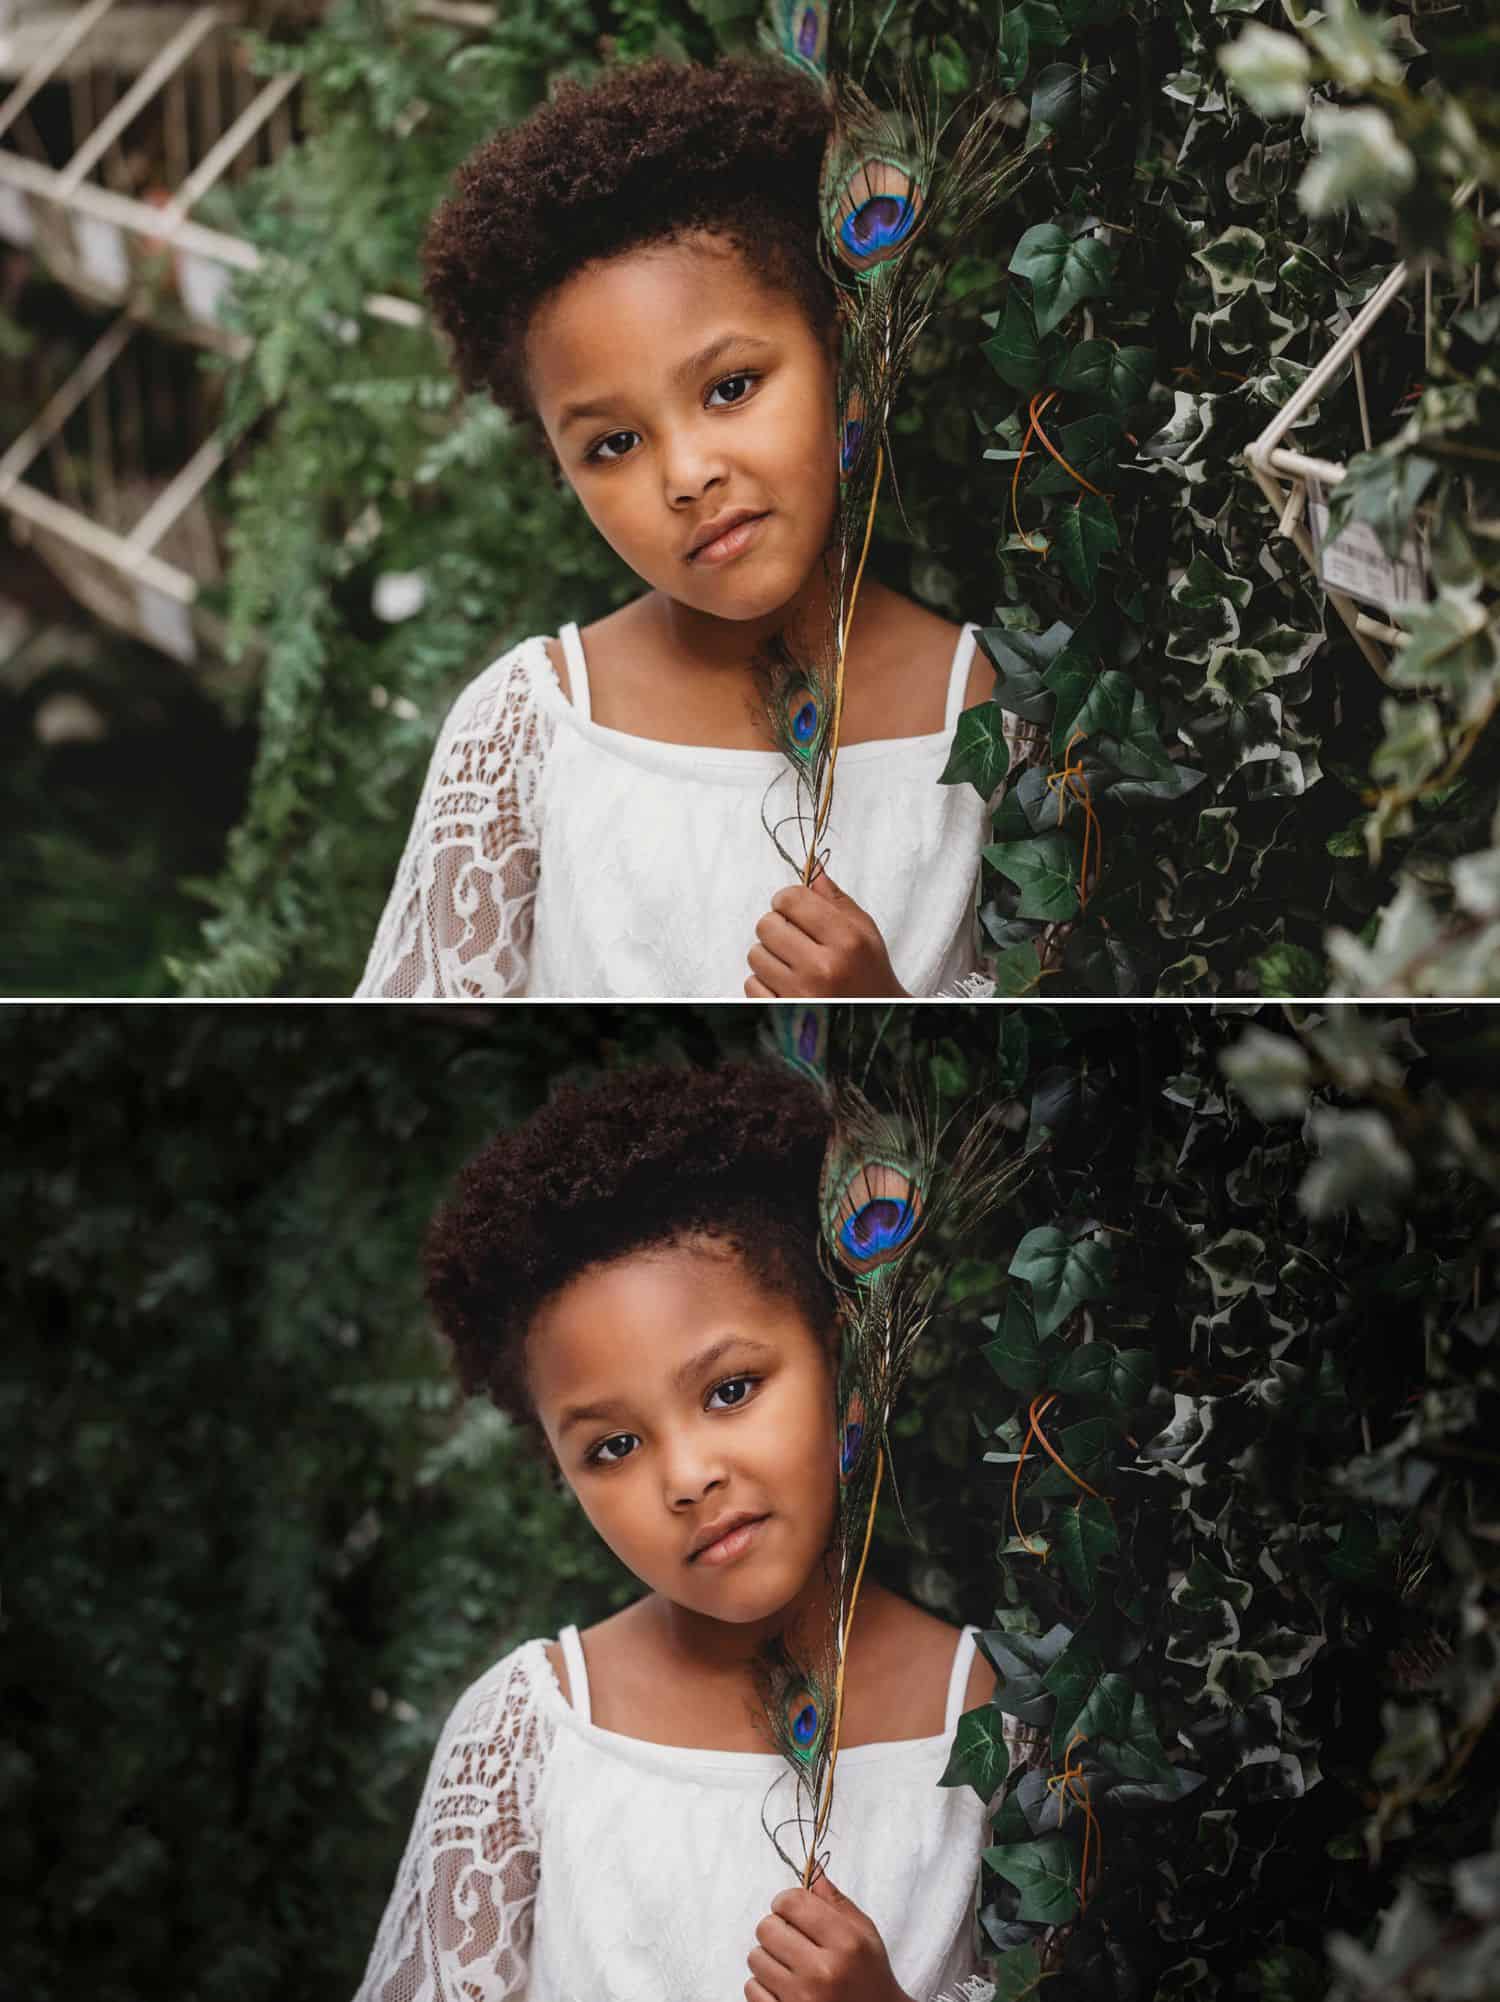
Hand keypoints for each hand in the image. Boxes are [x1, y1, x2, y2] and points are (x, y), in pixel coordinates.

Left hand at [744, 868, 907, 997]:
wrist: (876, 1019)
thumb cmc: (869, 973)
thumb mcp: (864, 932)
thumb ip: (835, 900)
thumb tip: (813, 867)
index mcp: (846, 941)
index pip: (792, 899)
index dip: (786, 899)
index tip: (791, 908)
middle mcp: (822, 968)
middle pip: (767, 925)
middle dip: (777, 926)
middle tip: (792, 937)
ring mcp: (801, 994)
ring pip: (755, 954)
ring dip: (769, 955)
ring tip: (792, 963)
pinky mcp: (783, 1013)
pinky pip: (751, 984)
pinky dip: (764, 982)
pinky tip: (785, 984)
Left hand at [745, 1867, 910, 2001]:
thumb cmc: (870, 1976)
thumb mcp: (864, 1934)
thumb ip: (835, 1901)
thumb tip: (811, 1867)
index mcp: (846, 1943)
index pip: (792, 1902)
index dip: (786, 1901)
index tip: (790, 1910)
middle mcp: (823, 1972)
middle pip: (767, 1928)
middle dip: (776, 1928)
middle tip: (790, 1939)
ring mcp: (802, 2000)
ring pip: (756, 1958)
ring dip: (768, 1958)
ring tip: (789, 1965)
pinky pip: (751, 1989)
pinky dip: (762, 1986)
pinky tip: (783, 1987)